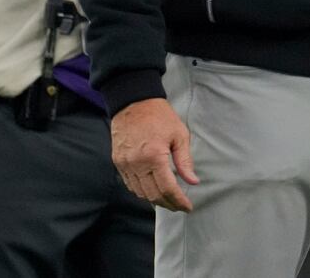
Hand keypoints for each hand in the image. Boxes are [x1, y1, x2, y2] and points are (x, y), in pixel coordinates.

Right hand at [110, 97, 197, 211]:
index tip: (188, 207)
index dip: (178, 201)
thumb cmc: (160, 116)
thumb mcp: (179, 135)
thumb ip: (185, 161)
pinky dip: (141, 192)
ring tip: (168, 201)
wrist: (134, 102)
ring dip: (154, 200)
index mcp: (154, 156)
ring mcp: (124, 164)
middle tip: (180, 206)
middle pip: (152, 195)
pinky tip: (152, 191)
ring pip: (139, 193)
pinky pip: (130, 185)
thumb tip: (192, 182)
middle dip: (168, 204)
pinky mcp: (118, 162)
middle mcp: (136, 164)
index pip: (167, 188)